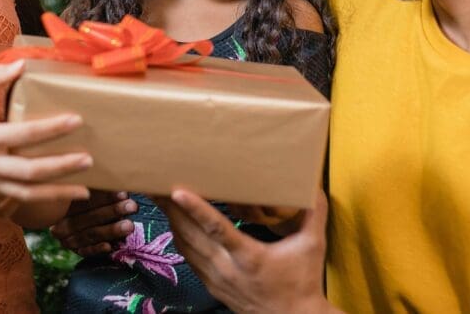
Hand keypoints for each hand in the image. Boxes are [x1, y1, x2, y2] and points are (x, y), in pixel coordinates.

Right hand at [0, 61, 91, 213]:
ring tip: (85, 190)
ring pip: (25, 194)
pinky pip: (16, 200)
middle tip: (87, 160)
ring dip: (57, 193)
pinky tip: (62, 195)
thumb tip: (22, 64)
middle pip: (28, 171)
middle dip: (60, 167)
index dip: (50, 129)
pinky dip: (40, 200)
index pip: (21, 134)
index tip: (75, 121)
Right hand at [51, 190, 137, 256]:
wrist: (72, 220)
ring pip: (90, 234)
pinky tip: (110, 246)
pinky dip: (97, 248)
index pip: (83, 200)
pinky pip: (86, 251)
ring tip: (129, 225)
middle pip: (88, 217)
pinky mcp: (76, 251)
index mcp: (62, 204)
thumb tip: (116, 180)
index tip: (123, 193)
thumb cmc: (89, 199)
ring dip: (111, 230)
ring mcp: (67, 239)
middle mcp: (61, 222)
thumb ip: (97, 188)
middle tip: (132, 206)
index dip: (104, 197)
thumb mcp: (88, 190)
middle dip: (112, 212)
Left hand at [159, 189, 338, 313]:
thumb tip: (312, 184)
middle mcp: (227, 268)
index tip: (177, 191)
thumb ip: (313, 214)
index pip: (216, 228)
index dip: (196, 208)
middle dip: (172, 209)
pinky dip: (179, 238)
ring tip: (160, 199)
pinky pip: (189, 258)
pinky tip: (175, 224)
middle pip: (191, 235)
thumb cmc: (302, 281)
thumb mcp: (312, 246)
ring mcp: (217, 279)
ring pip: (186, 247)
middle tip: (156, 185)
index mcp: (249, 256)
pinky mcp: (213, 285)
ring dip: (172, 222)